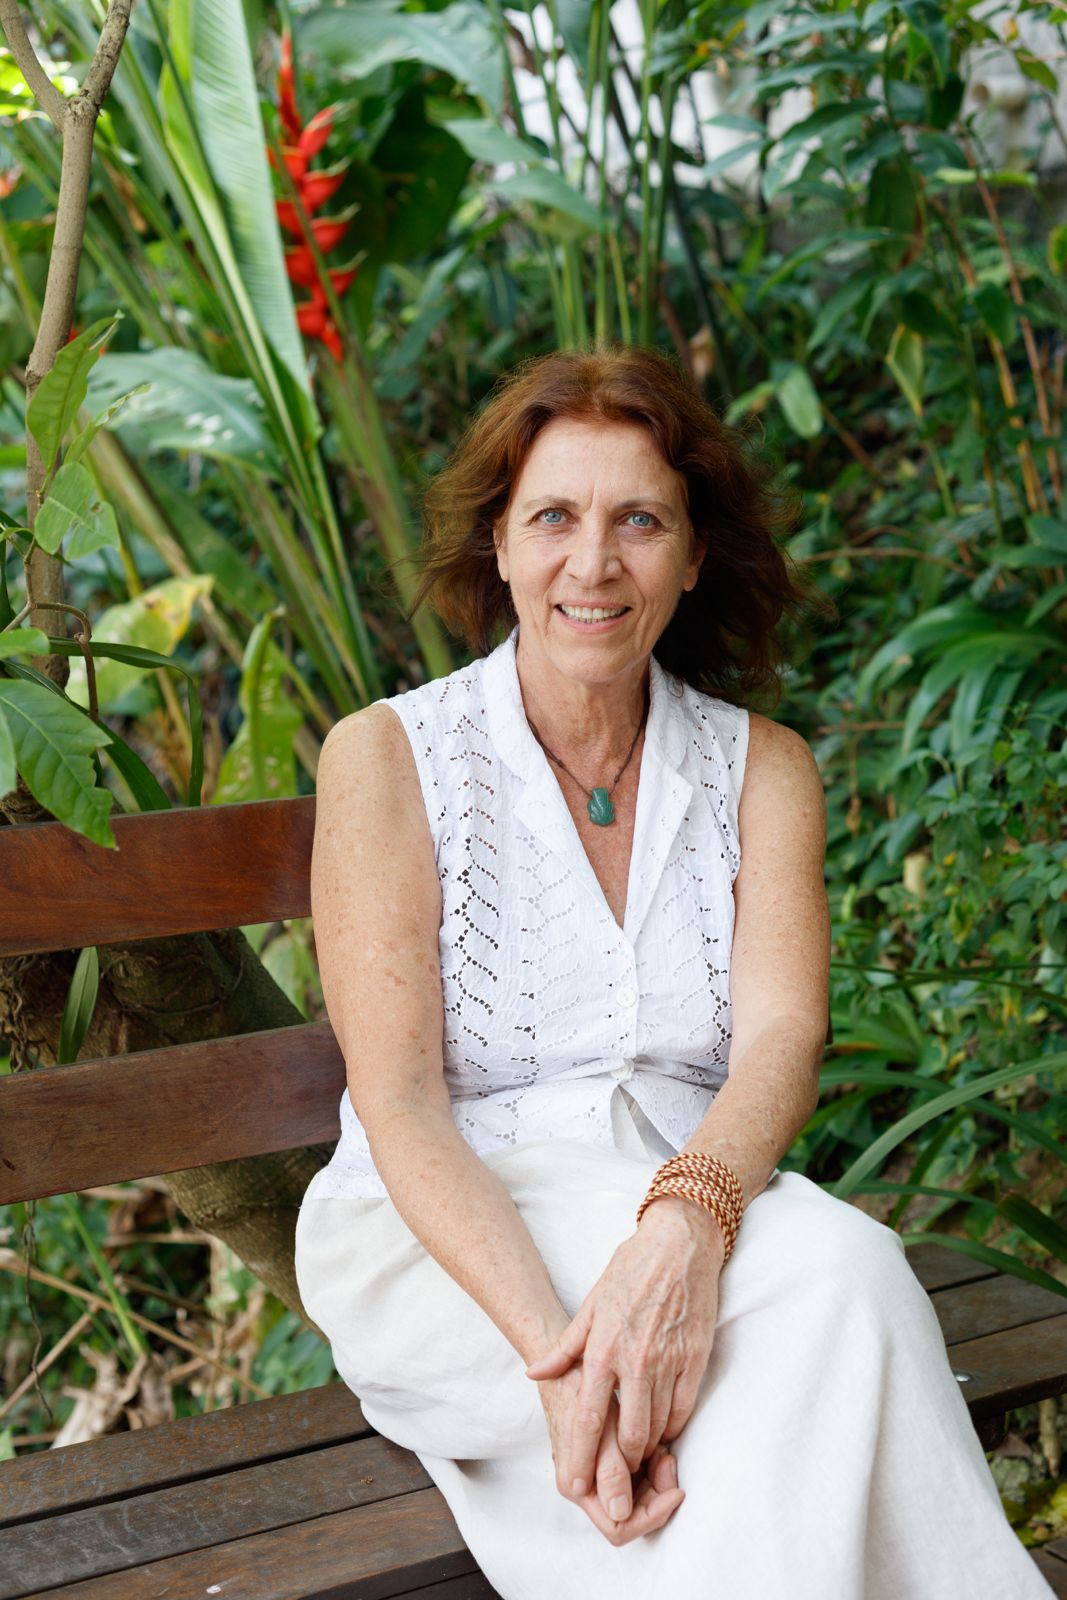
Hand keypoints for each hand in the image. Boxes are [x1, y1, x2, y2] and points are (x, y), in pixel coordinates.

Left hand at [525, 1196, 724, 1507]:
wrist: (678, 1244)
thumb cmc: (630, 1270)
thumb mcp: (590, 1304)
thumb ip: (564, 1347)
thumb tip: (534, 1372)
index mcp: (603, 1348)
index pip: (587, 1416)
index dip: (580, 1455)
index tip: (574, 1484)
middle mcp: (635, 1360)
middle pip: (628, 1434)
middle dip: (620, 1462)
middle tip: (614, 1472)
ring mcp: (669, 1361)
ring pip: (658, 1427)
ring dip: (646, 1446)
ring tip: (637, 1452)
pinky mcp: (696, 1359)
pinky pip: (684, 1410)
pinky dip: (672, 1426)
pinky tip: (663, 1428)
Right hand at [536, 1364, 684, 1543]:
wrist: (563, 1363)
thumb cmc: (579, 1389)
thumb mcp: (598, 1427)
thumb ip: (608, 1470)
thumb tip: (620, 1512)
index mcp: (576, 1486)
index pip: (620, 1526)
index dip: (651, 1514)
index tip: (676, 1490)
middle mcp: (583, 1487)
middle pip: (629, 1514)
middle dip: (656, 1494)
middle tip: (670, 1459)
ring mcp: (592, 1475)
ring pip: (633, 1497)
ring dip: (654, 1479)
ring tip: (665, 1448)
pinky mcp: (602, 1461)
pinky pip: (631, 1478)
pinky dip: (648, 1467)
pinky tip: (658, 1444)